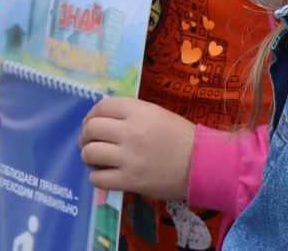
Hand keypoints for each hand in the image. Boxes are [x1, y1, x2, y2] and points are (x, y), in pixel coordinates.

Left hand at [78, 97, 197, 200]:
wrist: (201, 164)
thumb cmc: (180, 137)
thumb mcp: (156, 113)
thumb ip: (130, 113)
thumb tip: (101, 119)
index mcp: (138, 111)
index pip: (101, 107)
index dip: (91, 114)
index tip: (92, 123)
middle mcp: (130, 131)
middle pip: (91, 128)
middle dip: (86, 135)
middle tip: (89, 142)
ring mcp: (129, 158)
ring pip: (90, 153)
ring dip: (88, 156)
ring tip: (95, 159)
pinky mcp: (131, 181)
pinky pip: (98, 179)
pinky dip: (96, 177)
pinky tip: (104, 174)